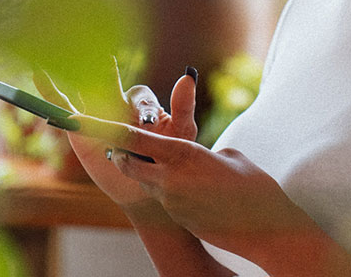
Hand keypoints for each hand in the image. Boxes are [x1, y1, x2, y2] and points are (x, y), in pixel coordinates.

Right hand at [32, 61, 198, 206]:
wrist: (146, 188)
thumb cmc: (168, 157)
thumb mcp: (182, 132)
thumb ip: (184, 105)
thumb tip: (188, 74)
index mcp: (143, 104)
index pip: (141, 97)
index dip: (144, 109)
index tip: (149, 124)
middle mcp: (119, 104)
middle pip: (112, 85)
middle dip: (108, 76)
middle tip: (107, 64)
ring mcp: (98, 114)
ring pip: (86, 91)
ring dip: (75, 74)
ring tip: (63, 55)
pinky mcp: (80, 128)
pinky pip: (63, 107)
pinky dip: (50, 92)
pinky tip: (39, 74)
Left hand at [70, 113, 317, 264]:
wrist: (267, 230)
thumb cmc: (255, 187)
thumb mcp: (232, 156)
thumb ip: (205, 151)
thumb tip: (196, 155)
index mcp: (183, 155)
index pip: (134, 138)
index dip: (107, 128)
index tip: (83, 120)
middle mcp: (170, 179)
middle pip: (128, 162)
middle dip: (122, 152)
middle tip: (123, 143)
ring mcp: (172, 202)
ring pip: (147, 181)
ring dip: (150, 171)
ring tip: (174, 165)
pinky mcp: (179, 218)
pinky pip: (166, 197)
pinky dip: (172, 189)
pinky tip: (200, 191)